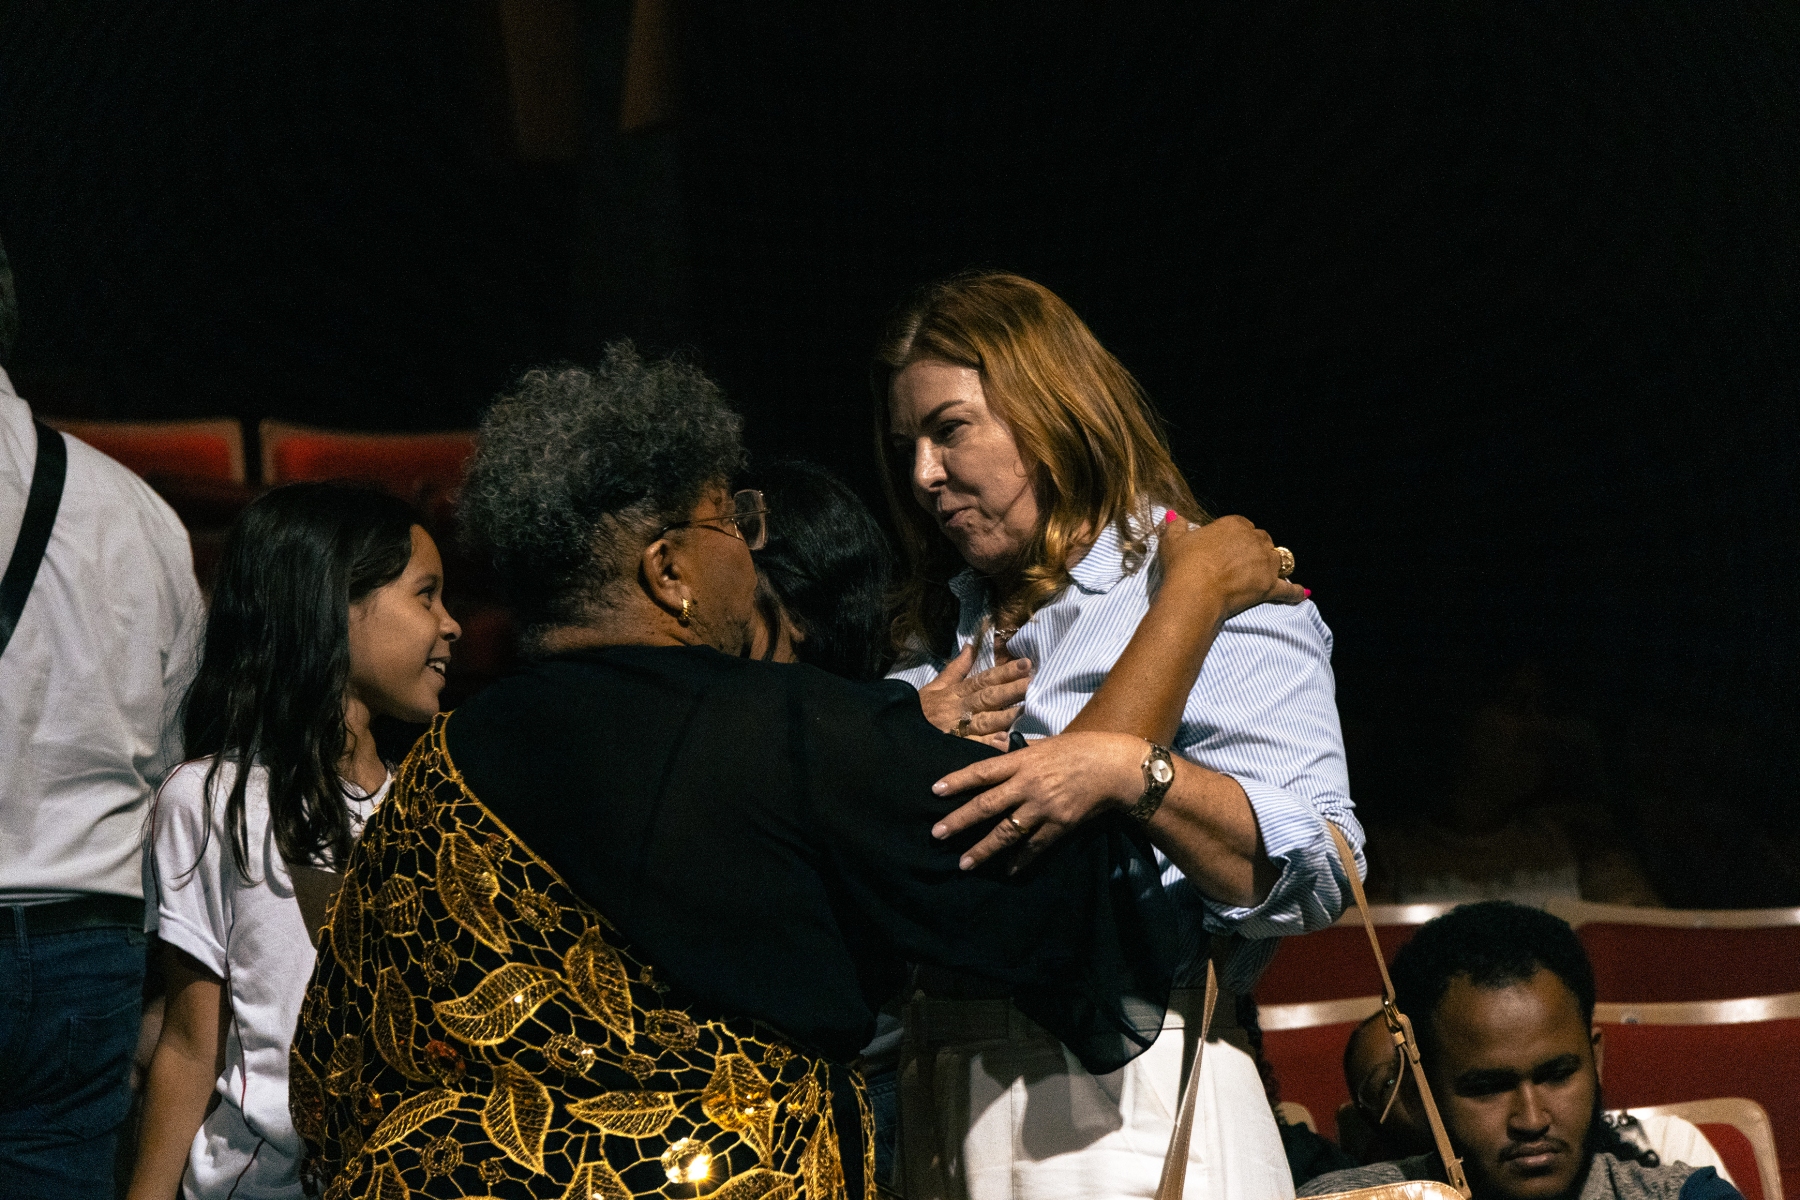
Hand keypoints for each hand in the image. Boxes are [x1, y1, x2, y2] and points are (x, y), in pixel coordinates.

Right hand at [917, 644, 1031, 750]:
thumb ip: (956, 669)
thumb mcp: (935, 686)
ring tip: (1025, 709)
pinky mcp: (955, 748)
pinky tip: (1005, 741)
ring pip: (985, 720)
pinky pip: (974, 746)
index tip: (1026, 663)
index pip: (984, 679)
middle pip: (988, 697)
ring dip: (1005, 715)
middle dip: (1011, 689)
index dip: (1004, 671)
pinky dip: (988, 744)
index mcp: (957, 692)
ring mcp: (958, 729)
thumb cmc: (919, 711)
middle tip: (1032, 682)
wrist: (898, 734)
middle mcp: (960, 708)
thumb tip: (970, 647)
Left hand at [930, 731, 1146, 871]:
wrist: (1115, 768)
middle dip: (959, 821)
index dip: (957, 781)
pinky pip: (1034, 846)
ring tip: (964, 862)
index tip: (935, 791)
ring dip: (983, 849)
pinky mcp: (1059, 825)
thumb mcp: (1047, 744)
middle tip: (936, 834)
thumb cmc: (1081, 749)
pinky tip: (1008, 870)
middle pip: (986, 805)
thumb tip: (999, 752)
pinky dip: (1020, 859)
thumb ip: (1021, 753)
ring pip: (1006, 831)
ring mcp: (1043, 807)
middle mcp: (1028, 784)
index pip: (982, 772)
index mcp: (1023, 761)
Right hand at [1159, 513, 1306, 620]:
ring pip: (1278, 559)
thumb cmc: (1183, 564)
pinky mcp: (1270, 587)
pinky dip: (1296, 591)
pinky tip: (1303, 592)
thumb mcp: (1173, 541)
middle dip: (1256, 550)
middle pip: (1263, 541)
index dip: (1235, 537)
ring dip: (1274, 565)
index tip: (1225, 548)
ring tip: (1265, 573)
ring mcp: (1265, 564)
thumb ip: (1176, 526)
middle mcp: (1255, 540)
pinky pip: (1288, 589)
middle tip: (1241, 563)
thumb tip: (1174, 516)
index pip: (1243, 525)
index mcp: (1233, 524)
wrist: (1194, 592)